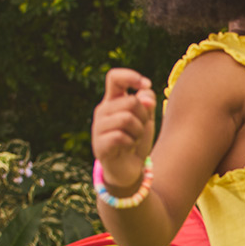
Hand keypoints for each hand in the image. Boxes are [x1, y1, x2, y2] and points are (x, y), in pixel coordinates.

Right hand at [93, 67, 155, 191]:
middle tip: (140, 128)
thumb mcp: (146, 118)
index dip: (131, 77)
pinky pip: (121, 136)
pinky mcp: (99, 145)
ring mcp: (98, 128)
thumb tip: (145, 93)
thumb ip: (146, 102)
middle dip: (144, 116)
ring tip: (134, 138)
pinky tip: (127, 147)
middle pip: (131, 101)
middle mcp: (102, 111)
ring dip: (138, 131)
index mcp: (112, 101)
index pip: (115, 77)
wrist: (130, 168)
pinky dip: (131, 143)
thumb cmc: (136, 139)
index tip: (146, 85)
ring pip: (126, 118)